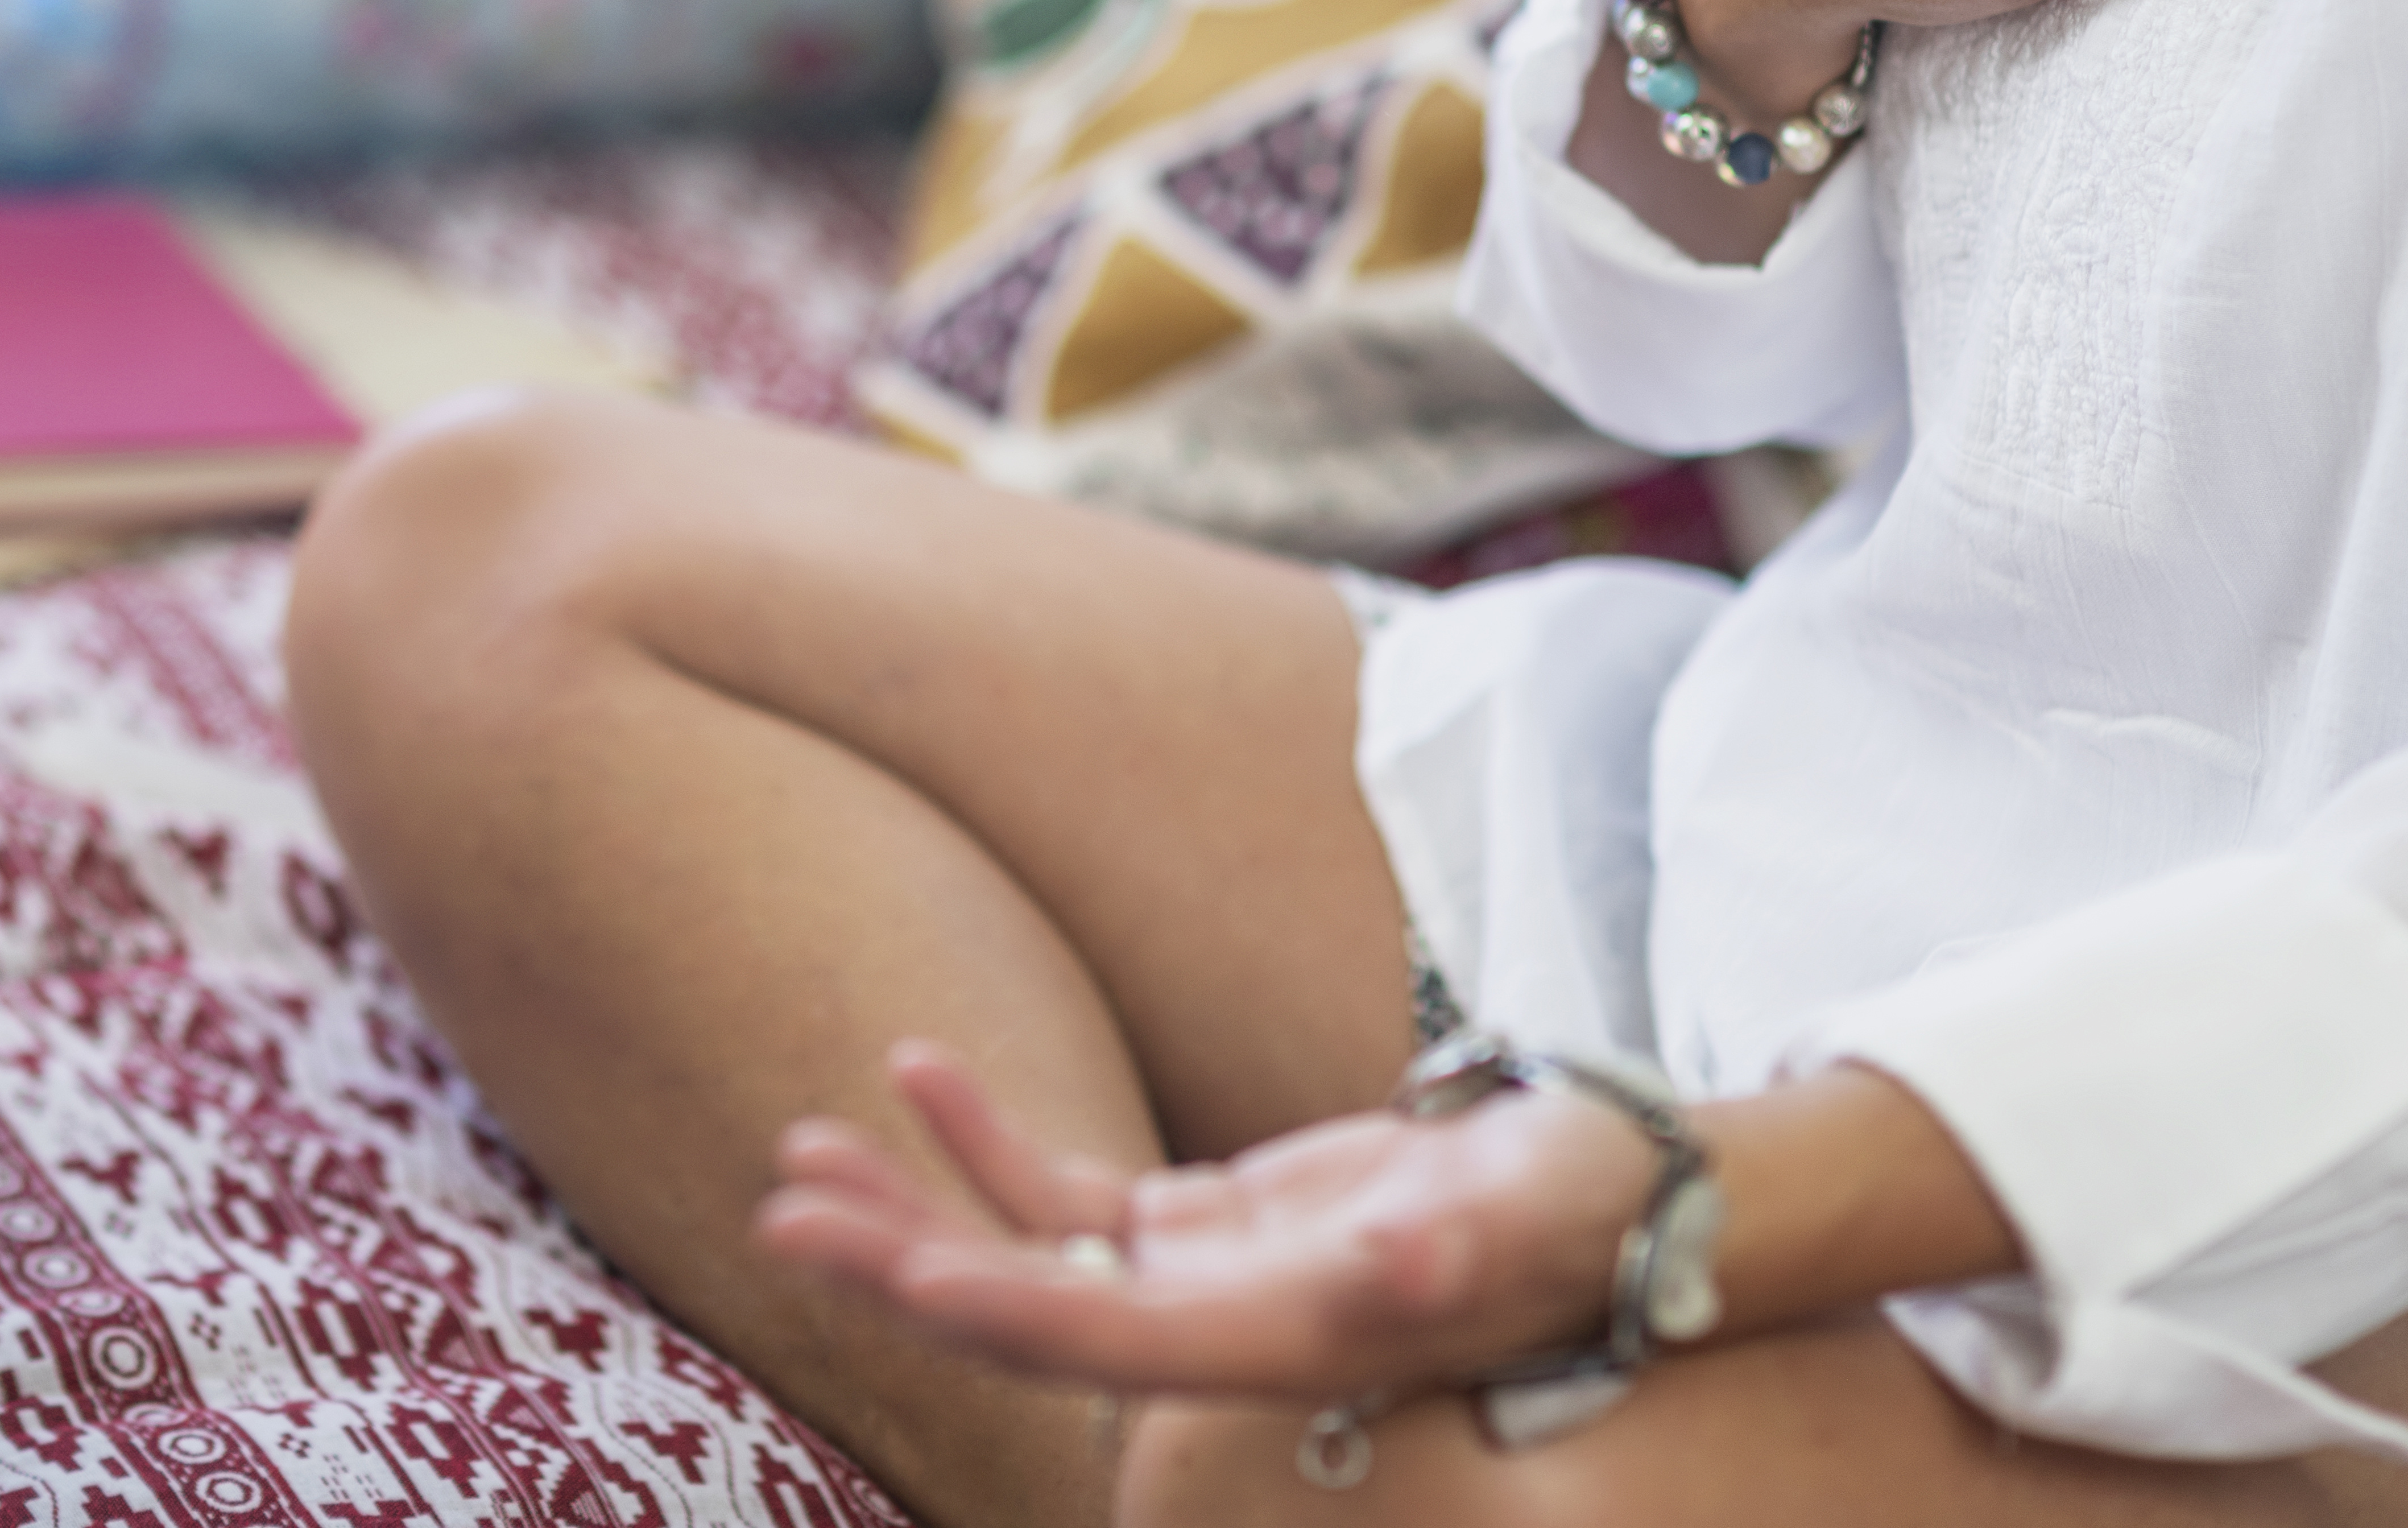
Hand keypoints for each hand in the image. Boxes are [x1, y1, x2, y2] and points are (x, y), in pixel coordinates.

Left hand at [752, 1040, 1656, 1399]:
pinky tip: (916, 1067)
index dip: (993, 1304)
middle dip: (900, 1258)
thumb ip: (1453, 1247)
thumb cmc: (1587, 1208)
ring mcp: (1201, 1278)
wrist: (1624, 1201)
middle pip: (1025, 1305)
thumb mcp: (1525, 1220)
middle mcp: (1218, 1329)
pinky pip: (1067, 1193)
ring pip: (1022, 1250)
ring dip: (912, 1199)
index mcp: (1274, 1340)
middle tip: (783, 1208)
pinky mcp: (1208, 1224)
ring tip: (801, 1148)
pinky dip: (987, 1135)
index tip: (887, 1261)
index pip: (1100, 1335)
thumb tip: (1393, 1262)